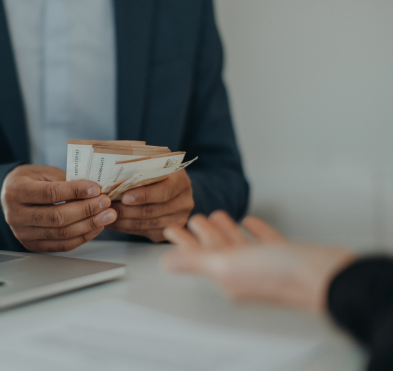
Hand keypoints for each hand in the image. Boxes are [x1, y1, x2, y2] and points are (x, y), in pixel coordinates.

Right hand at [1, 165, 116, 251]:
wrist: (10, 195)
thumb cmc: (29, 180)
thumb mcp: (43, 172)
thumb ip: (65, 181)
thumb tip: (93, 191)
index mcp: (16, 191)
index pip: (50, 194)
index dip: (75, 192)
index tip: (96, 188)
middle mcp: (16, 215)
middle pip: (57, 217)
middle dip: (86, 210)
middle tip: (105, 203)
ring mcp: (22, 233)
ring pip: (61, 234)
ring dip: (89, 225)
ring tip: (107, 216)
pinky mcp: (32, 245)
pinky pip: (61, 245)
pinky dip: (82, 237)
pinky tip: (95, 227)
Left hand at [107, 169, 193, 241]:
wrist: (170, 186)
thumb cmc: (156, 170)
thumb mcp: (153, 162)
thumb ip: (140, 164)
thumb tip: (115, 165)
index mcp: (181, 181)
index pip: (164, 191)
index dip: (144, 195)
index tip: (124, 197)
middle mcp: (183, 202)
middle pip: (152, 211)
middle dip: (126, 210)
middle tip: (106, 207)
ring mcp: (177, 220)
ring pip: (145, 224)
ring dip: (122, 220)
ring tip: (105, 214)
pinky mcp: (167, 232)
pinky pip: (143, 232)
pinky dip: (125, 228)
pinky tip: (112, 222)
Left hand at [162, 211, 355, 312]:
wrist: (327, 277)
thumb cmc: (279, 274)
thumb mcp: (227, 266)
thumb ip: (196, 262)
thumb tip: (167, 265)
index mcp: (227, 276)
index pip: (198, 257)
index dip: (183, 242)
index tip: (170, 228)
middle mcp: (245, 273)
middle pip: (218, 249)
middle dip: (203, 233)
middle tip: (191, 217)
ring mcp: (267, 265)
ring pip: (240, 245)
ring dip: (226, 230)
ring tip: (216, 215)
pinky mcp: (287, 257)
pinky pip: (265, 242)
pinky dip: (256, 231)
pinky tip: (251, 221)